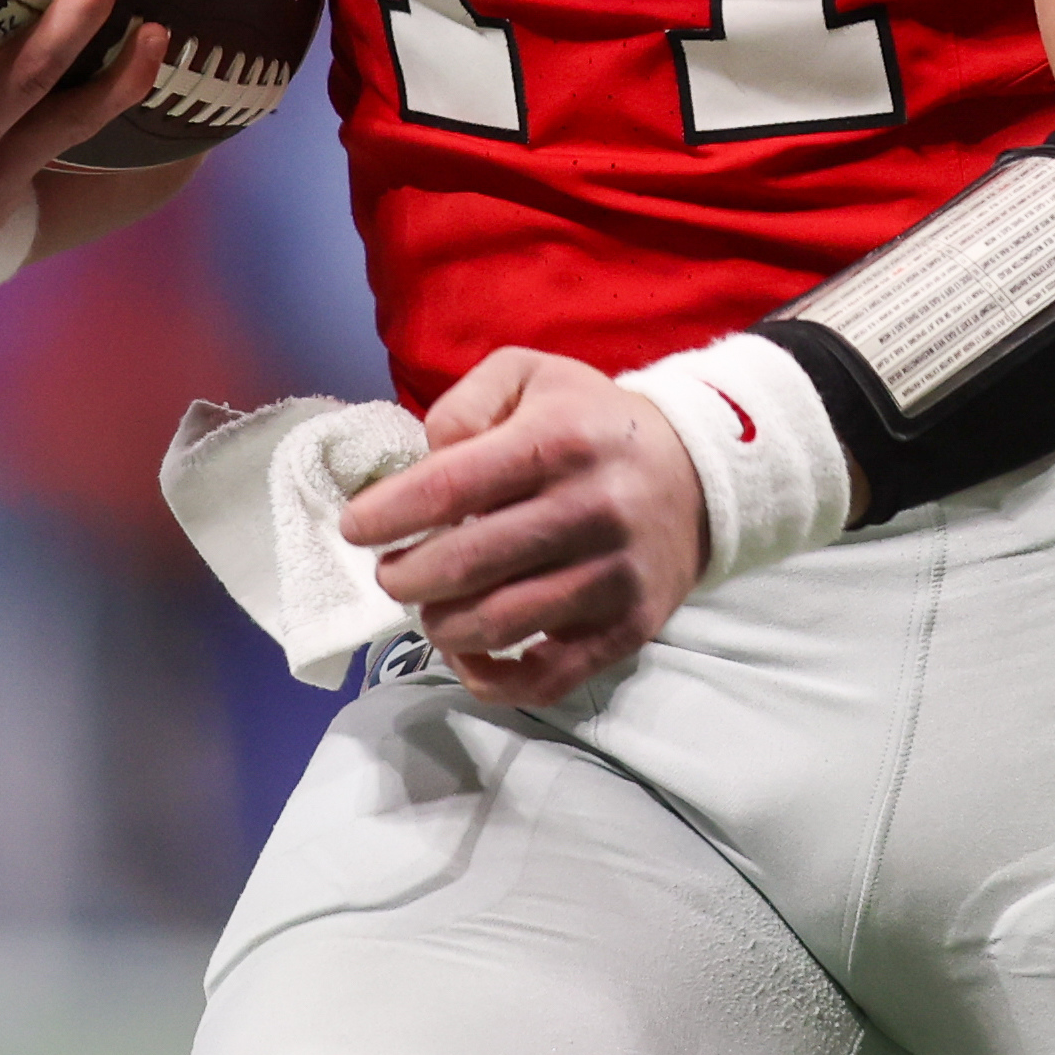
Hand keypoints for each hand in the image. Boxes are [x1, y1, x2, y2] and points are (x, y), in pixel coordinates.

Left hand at [341, 348, 707, 707]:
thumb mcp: (531, 376)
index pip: (450, 487)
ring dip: (440, 623)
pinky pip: (545, 678)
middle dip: (404, 575)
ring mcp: (611, 577)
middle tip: (391, 571)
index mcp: (558, 441)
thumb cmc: (591, 422)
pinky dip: (490, 678)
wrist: (699, 473)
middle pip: (465, 564)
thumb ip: (466, 402)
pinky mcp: (627, 629)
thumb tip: (425, 458)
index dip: (387, 514)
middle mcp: (589, 510)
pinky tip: (467, 652)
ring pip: (497, 624)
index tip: (355, 527)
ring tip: (431, 604)